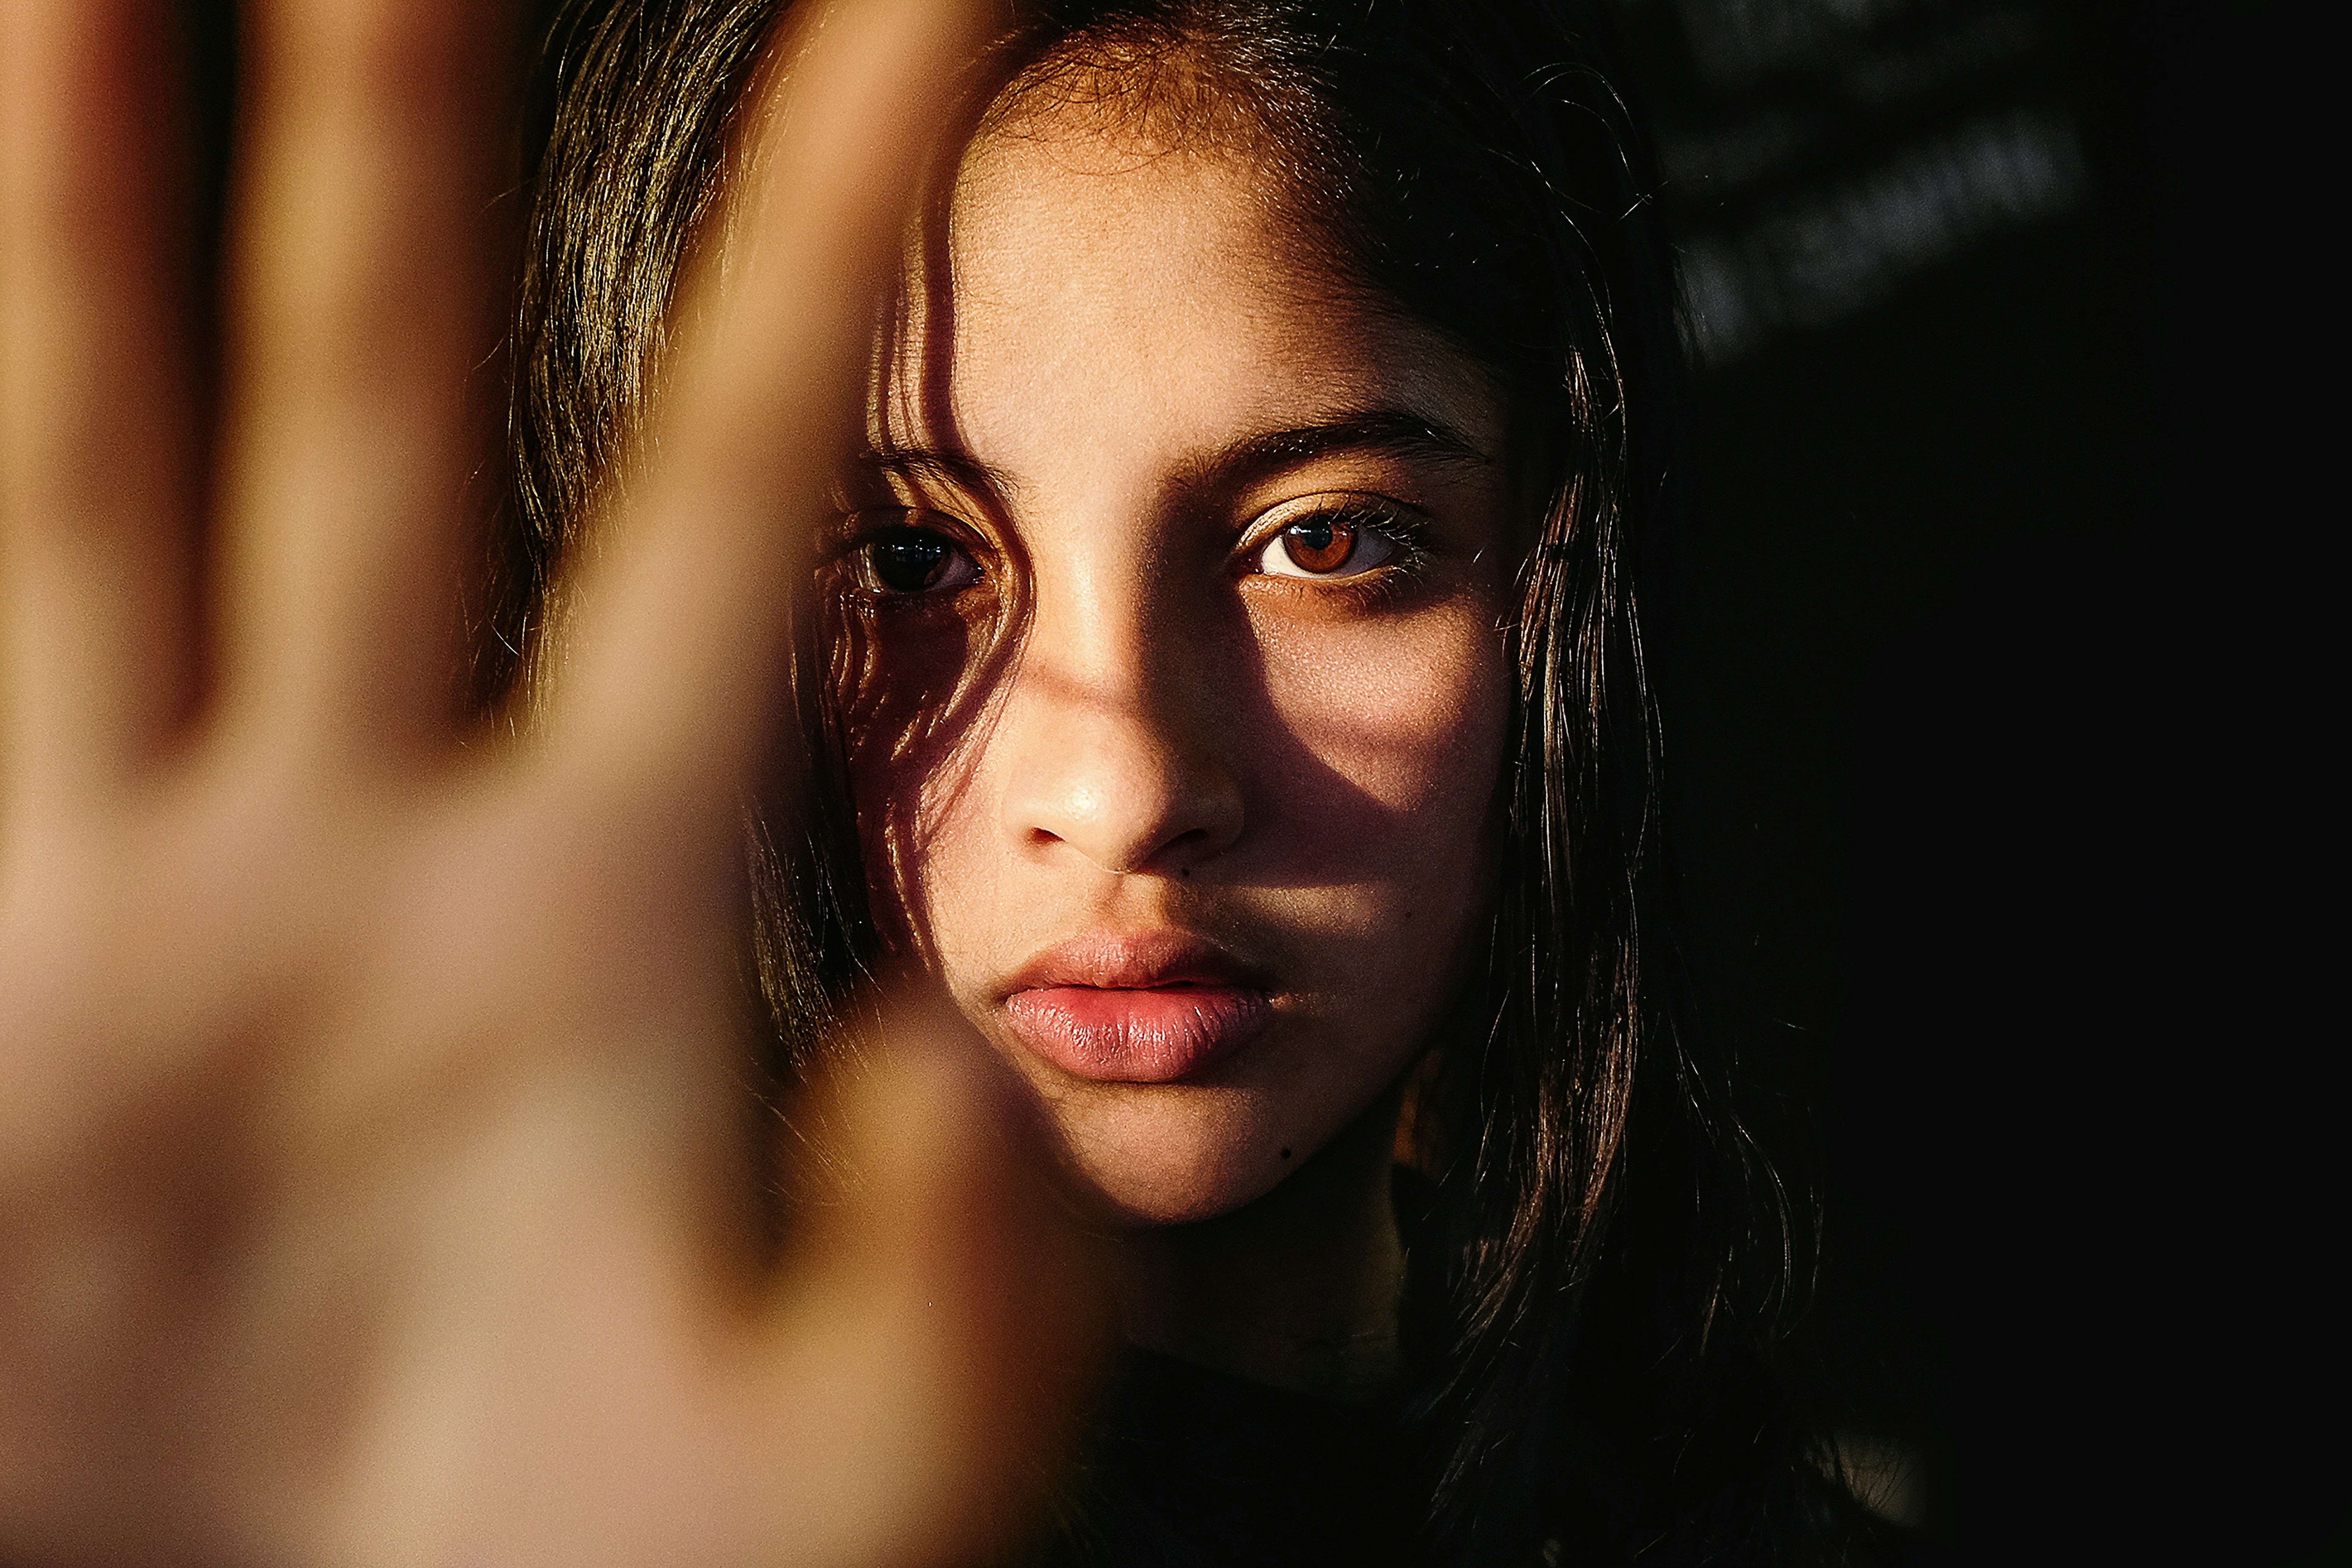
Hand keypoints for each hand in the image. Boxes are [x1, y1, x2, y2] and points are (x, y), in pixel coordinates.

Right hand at [0, 2, 1091, 1562]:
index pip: (755, 475)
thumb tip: (958, 1058)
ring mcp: (156, 901)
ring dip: (94, 193)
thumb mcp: (863, 1458)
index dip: (837, 220)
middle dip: (392, 117)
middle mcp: (375, 846)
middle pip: (393, 394)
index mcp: (612, 913)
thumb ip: (960, 1257)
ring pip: (120, 462)